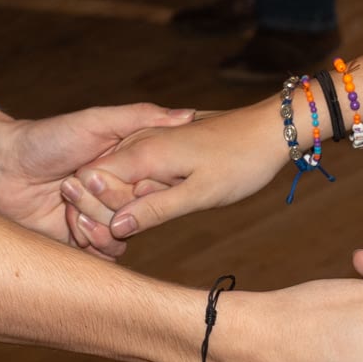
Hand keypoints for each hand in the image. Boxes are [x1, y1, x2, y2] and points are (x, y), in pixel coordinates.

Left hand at [0, 102, 194, 255]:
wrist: (3, 165)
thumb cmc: (49, 137)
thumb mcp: (97, 121)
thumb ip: (141, 117)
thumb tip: (188, 114)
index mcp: (129, 168)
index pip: (158, 187)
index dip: (145, 186)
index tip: (125, 176)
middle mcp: (118, 195)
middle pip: (139, 215)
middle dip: (109, 202)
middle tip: (76, 180)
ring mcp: (101, 219)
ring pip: (123, 237)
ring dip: (97, 222)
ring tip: (68, 202)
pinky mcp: (81, 242)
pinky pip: (104, 256)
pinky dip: (90, 242)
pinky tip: (69, 222)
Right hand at [58, 104, 289, 249]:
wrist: (272, 129)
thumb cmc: (241, 162)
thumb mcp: (200, 195)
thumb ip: (155, 210)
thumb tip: (116, 227)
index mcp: (144, 152)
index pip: (90, 182)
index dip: (94, 210)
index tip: (115, 232)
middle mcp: (140, 141)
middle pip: (98, 178)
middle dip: (104, 208)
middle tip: (132, 228)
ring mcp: (151, 139)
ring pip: (117, 174)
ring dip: (122, 201)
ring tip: (151, 215)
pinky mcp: (163, 143)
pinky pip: (136, 168)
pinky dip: (140, 189)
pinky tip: (162, 200)